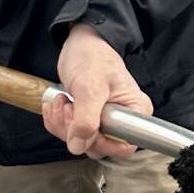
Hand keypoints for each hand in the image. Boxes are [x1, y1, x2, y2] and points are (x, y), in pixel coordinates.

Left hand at [43, 24, 152, 159]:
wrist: (81, 45)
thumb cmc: (93, 57)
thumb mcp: (90, 87)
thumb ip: (86, 119)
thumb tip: (79, 146)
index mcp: (135, 113)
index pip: (123, 147)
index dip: (100, 142)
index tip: (83, 122)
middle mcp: (124, 122)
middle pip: (98, 148)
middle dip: (75, 130)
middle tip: (69, 106)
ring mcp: (105, 123)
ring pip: (81, 143)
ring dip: (63, 125)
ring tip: (63, 100)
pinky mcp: (88, 122)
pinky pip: (69, 135)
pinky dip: (57, 122)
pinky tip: (57, 104)